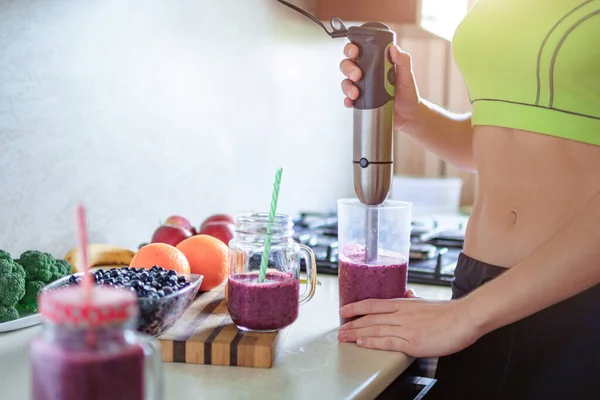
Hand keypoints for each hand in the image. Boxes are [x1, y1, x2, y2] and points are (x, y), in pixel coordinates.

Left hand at [337, 294, 478, 357]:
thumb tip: (407, 293)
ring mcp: (405, 328)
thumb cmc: (449, 312)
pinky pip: (387, 341)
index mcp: (404, 304)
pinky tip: (361, 342)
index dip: (356, 307)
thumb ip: (413, 299)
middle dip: (352, 323)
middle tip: (338, 329)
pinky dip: (372, 341)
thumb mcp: (426, 301)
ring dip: (356, 332)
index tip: (343, 310)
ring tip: (343, 336)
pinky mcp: (412, 342)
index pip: (373, 303)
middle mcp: (401, 314)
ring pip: (375, 328)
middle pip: (370, 317)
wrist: (465, 318)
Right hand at [339, 43, 420, 132]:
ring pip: (346, 82)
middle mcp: (365, 73)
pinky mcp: (360, 101)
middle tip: (357, 75)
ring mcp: (362, 87)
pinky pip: (348, 99)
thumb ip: (402, 60)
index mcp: (375, 62)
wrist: (408, 114)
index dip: (351, 49)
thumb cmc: (408, 92)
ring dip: (347, 86)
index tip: (355, 52)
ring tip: (355, 93)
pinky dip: (347, 100)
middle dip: (348, 68)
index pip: (358, 50)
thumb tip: (393, 48)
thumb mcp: (407, 75)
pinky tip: (351, 102)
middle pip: (347, 65)